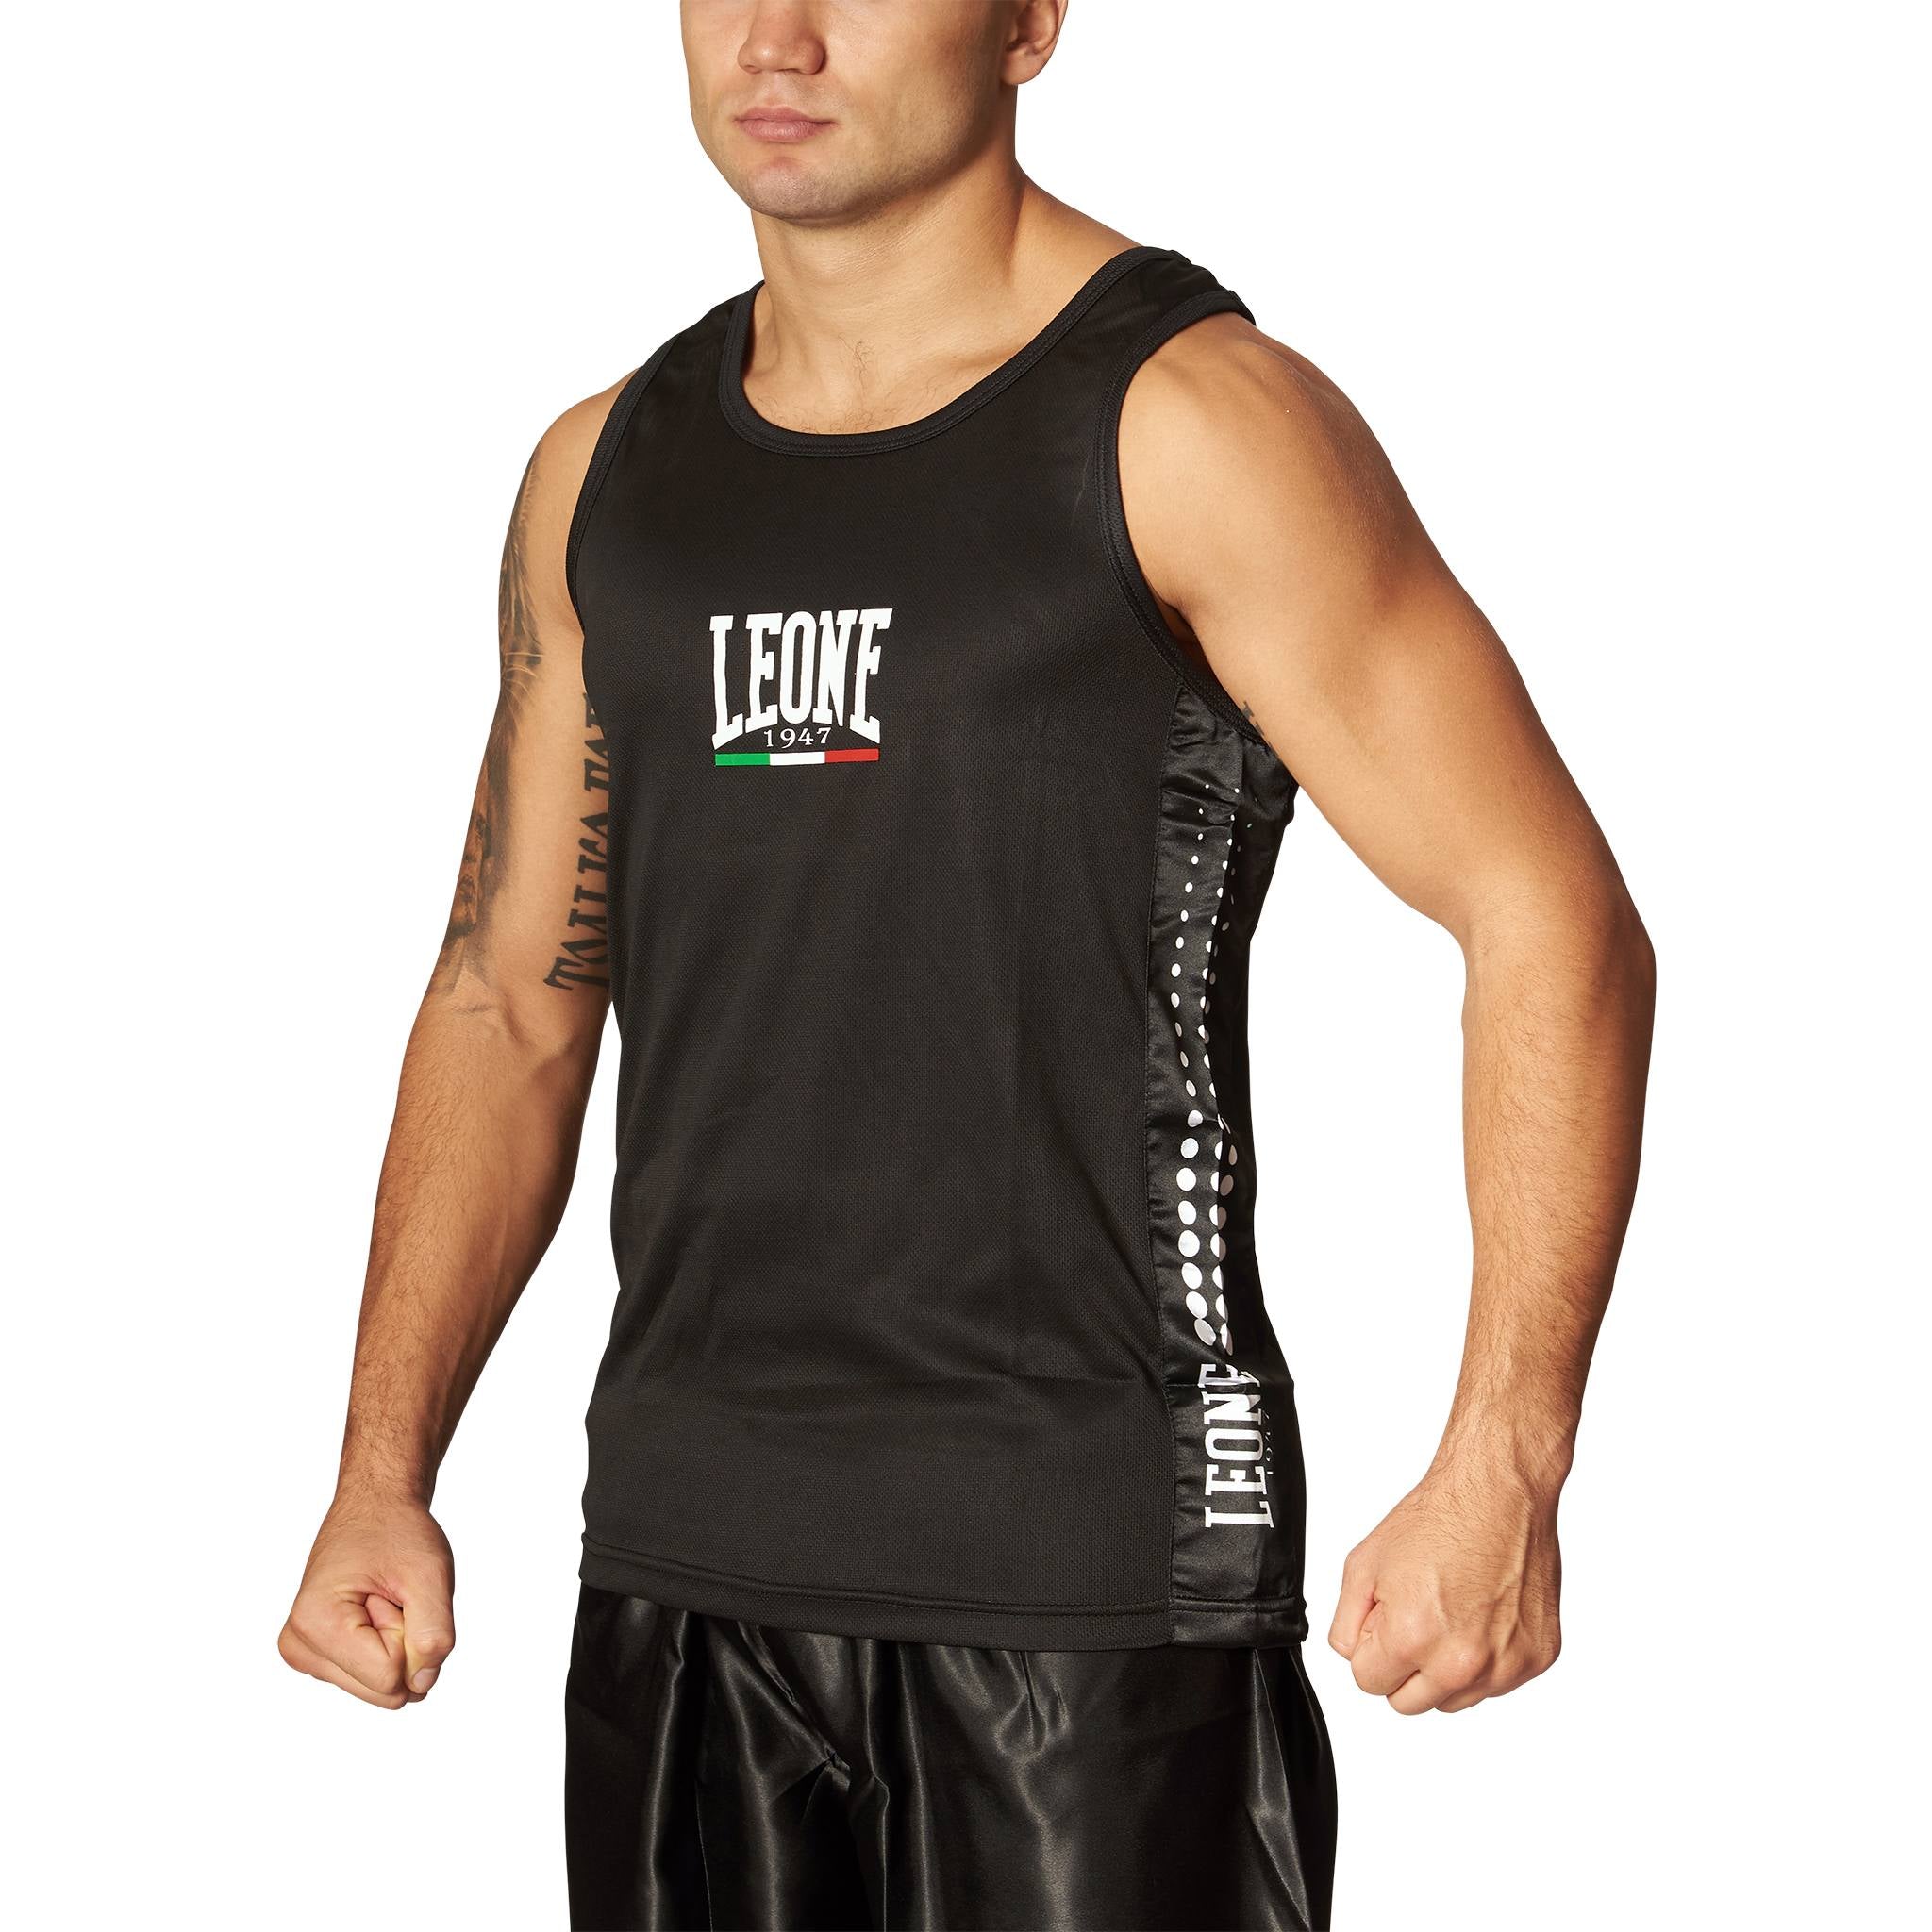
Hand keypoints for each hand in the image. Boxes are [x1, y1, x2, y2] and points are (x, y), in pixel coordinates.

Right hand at [278, 1489, 454, 1709]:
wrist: (373, 1507)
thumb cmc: (397, 1531)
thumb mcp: (430, 1572)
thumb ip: (433, 1635)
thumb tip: (422, 1684)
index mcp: (315, 1624)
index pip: (390, 1676)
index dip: (410, 1633)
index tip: (393, 1591)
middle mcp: (299, 1647)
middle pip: (384, 1690)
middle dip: (404, 1644)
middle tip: (390, 1596)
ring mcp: (306, 1655)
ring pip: (381, 1687)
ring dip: (397, 1643)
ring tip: (382, 1599)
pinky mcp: (318, 1658)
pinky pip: (374, 1678)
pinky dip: (387, 1646)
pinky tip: (374, 1610)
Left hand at [1327, 1451, 1561, 1714]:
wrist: (1498, 1493)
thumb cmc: (1437, 1520)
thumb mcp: (1363, 1564)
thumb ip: (1346, 1624)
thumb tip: (1353, 1656)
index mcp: (1412, 1638)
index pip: (1369, 1683)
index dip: (1372, 1648)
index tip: (1386, 1620)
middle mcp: (1462, 1662)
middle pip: (1410, 1702)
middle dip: (1404, 1666)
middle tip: (1416, 1616)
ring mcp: (1505, 1665)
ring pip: (1454, 1699)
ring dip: (1445, 1669)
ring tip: (1451, 1612)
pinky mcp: (1537, 1659)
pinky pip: (1496, 1683)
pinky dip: (1486, 1659)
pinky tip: (1482, 1613)